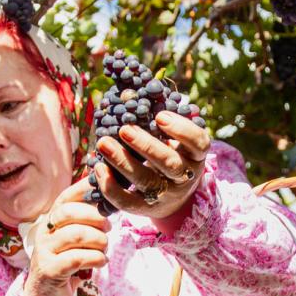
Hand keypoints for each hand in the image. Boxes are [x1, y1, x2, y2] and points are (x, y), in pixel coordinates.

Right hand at [24, 179, 109, 295]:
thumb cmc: (65, 264)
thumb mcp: (73, 241)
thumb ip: (85, 223)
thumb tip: (110, 202)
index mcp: (51, 221)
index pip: (65, 198)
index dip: (84, 189)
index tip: (103, 187)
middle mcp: (44, 232)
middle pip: (69, 213)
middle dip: (95, 216)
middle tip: (108, 227)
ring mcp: (45, 251)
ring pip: (76, 235)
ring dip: (99, 240)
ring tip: (105, 247)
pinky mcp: (50, 270)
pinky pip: (77, 258)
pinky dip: (96, 258)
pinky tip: (102, 261)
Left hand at [94, 111, 209, 219]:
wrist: (173, 196)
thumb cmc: (171, 154)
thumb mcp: (176, 138)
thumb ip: (164, 119)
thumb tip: (135, 86)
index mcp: (196, 155)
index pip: (198, 143)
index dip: (181, 130)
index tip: (160, 116)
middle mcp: (185, 176)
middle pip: (169, 164)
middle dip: (146, 146)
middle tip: (124, 128)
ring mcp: (166, 195)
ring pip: (147, 181)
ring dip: (123, 162)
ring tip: (103, 143)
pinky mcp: (146, 209)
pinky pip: (128, 202)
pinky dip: (111, 187)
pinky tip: (98, 167)